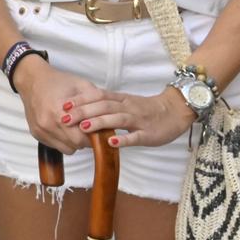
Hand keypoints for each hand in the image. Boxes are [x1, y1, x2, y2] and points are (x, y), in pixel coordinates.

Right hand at [15, 56, 106, 152]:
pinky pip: (56, 145)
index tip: (100, 130)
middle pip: (75, 145)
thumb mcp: (82, 85)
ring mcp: (40, 131)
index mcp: (58, 112)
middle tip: (91, 129)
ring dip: (75, 141)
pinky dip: (64, 140)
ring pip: (67, 149)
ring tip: (77, 128)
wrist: (32, 80)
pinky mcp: (36, 134)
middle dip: (86, 139)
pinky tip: (65, 128)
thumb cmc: (58, 81)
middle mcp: (47, 124)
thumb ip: (97, 101)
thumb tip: (110, 118)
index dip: (94, 135)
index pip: (82, 137)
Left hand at [70, 84, 198, 149]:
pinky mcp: (149, 134)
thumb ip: (107, 106)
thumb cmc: (147, 109)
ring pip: (117, 119)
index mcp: (121, 100)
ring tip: (82, 128)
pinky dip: (123, 140)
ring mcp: (139, 120)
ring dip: (99, 123)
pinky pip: (135, 137)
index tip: (63, 105)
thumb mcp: (125, 103)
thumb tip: (82, 110)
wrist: (176, 111)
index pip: (98, 96)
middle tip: (65, 118)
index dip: (81, 100)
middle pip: (104, 106)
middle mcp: (128, 107)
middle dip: (83, 112)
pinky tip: (111, 143)